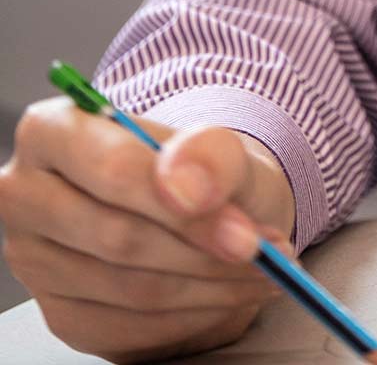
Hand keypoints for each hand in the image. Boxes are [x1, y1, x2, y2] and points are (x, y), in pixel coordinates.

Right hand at [0, 95, 297, 363]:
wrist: (192, 201)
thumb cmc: (197, 167)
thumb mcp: (221, 146)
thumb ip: (210, 153)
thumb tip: (186, 185)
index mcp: (52, 131)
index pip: (114, 171)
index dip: (184, 208)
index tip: (246, 234)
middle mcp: (26, 196)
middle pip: (118, 237)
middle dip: (203, 253)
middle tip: (266, 257)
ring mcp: (36, 262)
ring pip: (128, 288)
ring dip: (206, 290)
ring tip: (261, 274)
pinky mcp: (59, 312)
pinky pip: (128, 328)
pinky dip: (190, 318)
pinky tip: (225, 296)